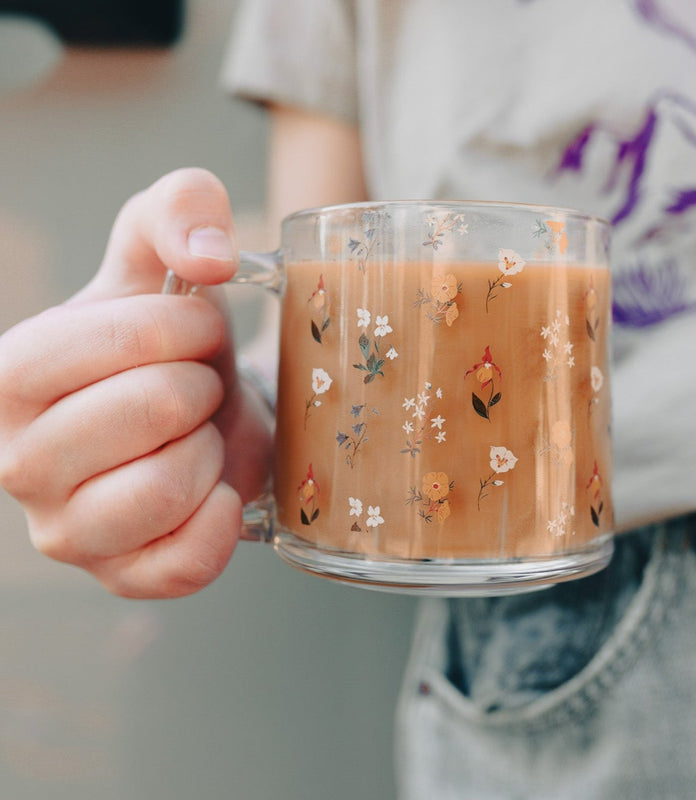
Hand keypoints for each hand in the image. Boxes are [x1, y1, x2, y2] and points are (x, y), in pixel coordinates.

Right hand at [0, 169, 272, 597]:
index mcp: (11, 376)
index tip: (195, 328)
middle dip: (198, 388)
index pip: (97, 346)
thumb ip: (180, 208)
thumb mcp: (167, 250)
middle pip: (143, 413)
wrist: (200, 411)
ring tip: (196, 436)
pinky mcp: (122, 577)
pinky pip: (183, 564)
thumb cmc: (172, 336)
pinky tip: (214, 489)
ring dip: (207, 450)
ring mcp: (67, 532)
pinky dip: (218, 520)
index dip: (171, 330)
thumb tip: (209, 256)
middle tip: (196, 387)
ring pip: (162, 491)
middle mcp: (19, 462)